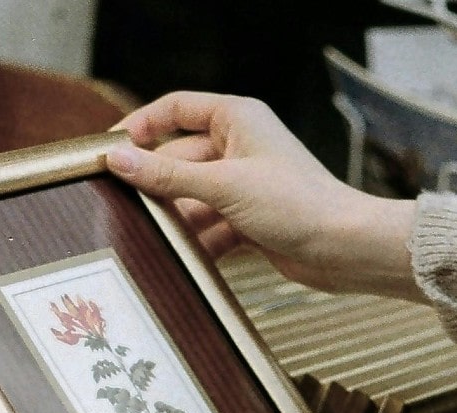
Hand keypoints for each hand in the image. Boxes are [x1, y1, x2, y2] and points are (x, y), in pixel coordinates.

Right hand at [106, 91, 423, 302]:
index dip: (142, 125)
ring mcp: (246, 185)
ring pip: (193, 197)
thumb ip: (167, 173)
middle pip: (180, 159)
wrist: (344, 249)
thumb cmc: (297, 204)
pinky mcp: (252, 219)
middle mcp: (241, 147)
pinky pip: (211, 226)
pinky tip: (184, 259)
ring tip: (155, 239)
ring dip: (178, 219)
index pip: (177, 109)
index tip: (112, 149)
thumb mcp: (223, 186)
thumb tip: (118, 159)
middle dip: (158, 186)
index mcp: (238, 120)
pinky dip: (199, 241)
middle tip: (125, 207)